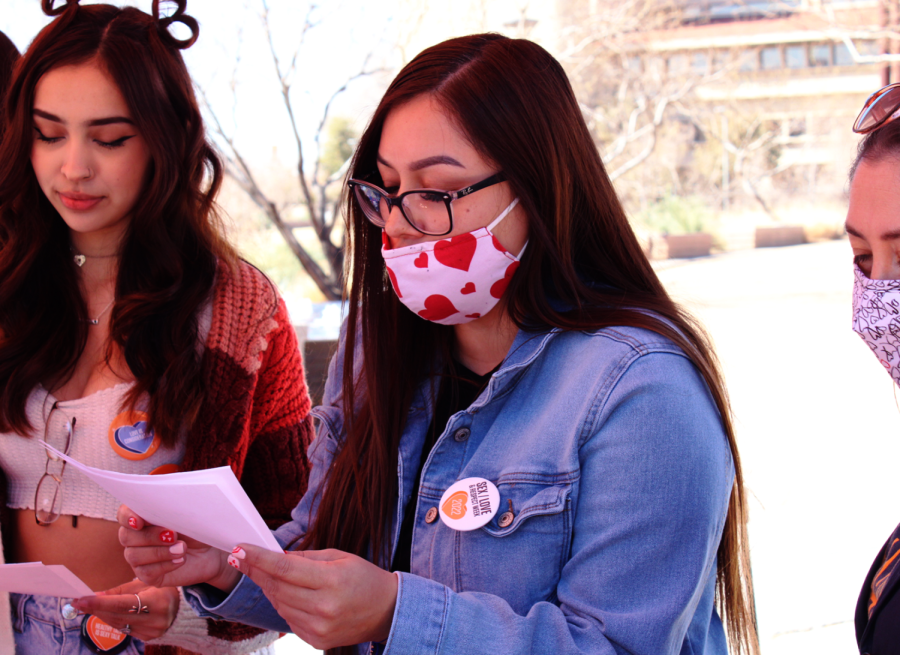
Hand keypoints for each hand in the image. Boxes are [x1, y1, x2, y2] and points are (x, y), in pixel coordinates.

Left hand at [71, 580, 177, 641]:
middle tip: (78, 602)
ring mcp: (150, 632)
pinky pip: (123, 629)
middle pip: (116, 616)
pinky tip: (103, 613)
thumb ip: (121, 591)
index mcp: (157, 602)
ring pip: (117, 624)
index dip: (100, 602)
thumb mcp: (146, 583)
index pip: (122, 604)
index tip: (81, 599)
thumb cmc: (164, 591)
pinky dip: (111, 620)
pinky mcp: (146, 638)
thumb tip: (96, 595)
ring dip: (100, 614)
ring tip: (86, 606)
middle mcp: (154, 620)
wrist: (183, 609)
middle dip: (95, 608)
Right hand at [117, 505, 239, 590]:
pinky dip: (165, 565)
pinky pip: (145, 572)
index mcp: (142, 517)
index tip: (139, 521)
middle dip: (150, 536)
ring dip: (159, 552)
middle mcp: (135, 537)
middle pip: (126, 536)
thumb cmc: (195, 528)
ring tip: (182, 548)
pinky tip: (180, 559)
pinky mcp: (147, 575)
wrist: (210, 551)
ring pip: (134, 555)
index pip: (123, 514)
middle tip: (173, 535)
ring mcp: (139, 557)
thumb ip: (171, 507)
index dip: (128, 517)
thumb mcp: (186, 514)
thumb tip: (161, 505)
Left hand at [229, 545, 397, 649]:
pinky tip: (286, 592)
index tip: (240, 549)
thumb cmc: (365, 578)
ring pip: (279, 604)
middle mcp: (323, 608)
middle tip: (241, 557)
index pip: (284, 569)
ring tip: (265, 573)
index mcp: (331, 581)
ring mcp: (319, 628)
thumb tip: (275, 557)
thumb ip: (306, 558)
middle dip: (256, 571)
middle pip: (277, 587)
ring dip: (268, 587)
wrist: (387, 611)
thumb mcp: (339, 557)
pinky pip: (288, 619)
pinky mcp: (316, 640)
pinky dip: (283, 604)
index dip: (259, 559)